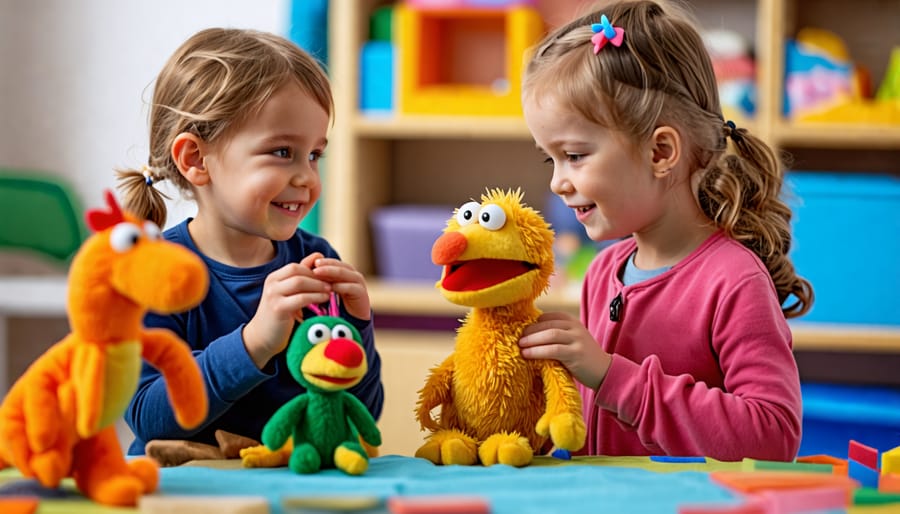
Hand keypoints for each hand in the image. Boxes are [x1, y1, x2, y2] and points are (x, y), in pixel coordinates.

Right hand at [243, 252, 330, 368]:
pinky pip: (300, 298)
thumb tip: (318, 255)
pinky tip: (324, 299)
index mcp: (274, 278)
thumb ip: (303, 276)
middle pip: (297, 271)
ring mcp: (273, 295)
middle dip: (317, 276)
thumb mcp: (290, 293)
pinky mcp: (278, 308)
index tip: (328, 277)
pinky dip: (315, 297)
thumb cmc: (280, 315)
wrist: (262, 337)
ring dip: (318, 286)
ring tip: (330, 290)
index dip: (313, 270)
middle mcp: (271, 283)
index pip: (296, 266)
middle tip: (332, 282)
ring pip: (299, 282)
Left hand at [311, 257, 370, 320]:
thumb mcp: (326, 289)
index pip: (333, 262)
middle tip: (314, 265)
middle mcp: (352, 274)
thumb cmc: (336, 303)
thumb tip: (305, 266)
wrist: (351, 319)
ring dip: (331, 272)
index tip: (310, 263)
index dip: (323, 261)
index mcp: (345, 271)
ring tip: (318, 273)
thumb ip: (318, 278)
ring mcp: (359, 283)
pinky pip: (352, 287)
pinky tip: (331, 287)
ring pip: (345, 273)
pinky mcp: (362, 293)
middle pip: (339, 265)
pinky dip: (341, 286)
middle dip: (326, 265)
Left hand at [518, 311, 611, 389]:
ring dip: (531, 340)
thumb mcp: (571, 340)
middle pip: (547, 324)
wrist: (604, 371)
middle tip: (517, 338)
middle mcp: (575, 328)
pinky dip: (537, 351)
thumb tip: (529, 334)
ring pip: (550, 335)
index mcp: (572, 321)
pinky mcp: (576, 354)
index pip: (549, 316)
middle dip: (529, 331)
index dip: (533, 322)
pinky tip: (527, 355)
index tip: (522, 330)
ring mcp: (577, 340)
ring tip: (519, 346)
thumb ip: (556, 334)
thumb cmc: (582, 357)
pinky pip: (553, 350)